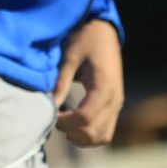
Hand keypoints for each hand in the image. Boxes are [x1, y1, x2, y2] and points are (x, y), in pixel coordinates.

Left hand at [52, 19, 123, 147]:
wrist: (103, 30)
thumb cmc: (84, 39)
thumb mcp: (69, 58)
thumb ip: (60, 83)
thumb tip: (48, 107)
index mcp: (104, 86)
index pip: (85, 118)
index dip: (66, 123)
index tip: (51, 116)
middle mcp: (115, 98)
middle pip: (95, 132)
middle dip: (72, 132)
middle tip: (55, 120)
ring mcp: (118, 103)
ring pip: (103, 136)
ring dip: (82, 137)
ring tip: (64, 124)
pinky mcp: (115, 104)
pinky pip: (107, 129)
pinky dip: (91, 133)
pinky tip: (74, 124)